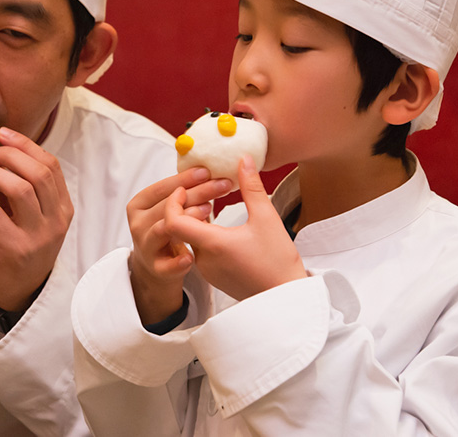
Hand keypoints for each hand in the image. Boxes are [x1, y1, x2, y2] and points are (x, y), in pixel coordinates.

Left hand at [0, 128, 72, 310]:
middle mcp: (57, 219)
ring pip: (21, 189)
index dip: (25, 145)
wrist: (19, 289)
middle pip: (39, 173)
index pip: (51, 164)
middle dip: (9, 155)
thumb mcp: (23, 211)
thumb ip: (14, 182)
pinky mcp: (16, 249)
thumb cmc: (19, 244)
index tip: (1, 134)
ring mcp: (39, 235)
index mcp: (63, 206)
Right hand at [126, 168, 231, 324]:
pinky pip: (166, 266)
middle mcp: (138, 223)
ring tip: (210, 211)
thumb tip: (211, 169)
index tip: (207, 170)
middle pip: (167, 205)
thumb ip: (183, 190)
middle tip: (222, 184)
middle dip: (196, 193)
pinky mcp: (156, 268)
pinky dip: (178, 262)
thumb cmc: (168, 231)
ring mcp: (145, 246)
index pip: (162, 187)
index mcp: (140, 204)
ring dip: (187, 219)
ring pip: (164, 229)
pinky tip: (192, 257)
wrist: (157, 267)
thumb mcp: (170, 207)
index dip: (184, 178)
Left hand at [164, 155, 306, 301]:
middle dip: (186, 205)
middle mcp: (203, 259)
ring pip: (188, 238)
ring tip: (210, 203)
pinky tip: (217, 224)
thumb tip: (243, 159)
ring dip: (195, 220)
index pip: (172, 221)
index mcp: (212, 244)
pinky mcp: (213, 276)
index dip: (174, 201)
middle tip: (202, 190)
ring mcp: (206, 270)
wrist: (285, 297)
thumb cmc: (278, 261)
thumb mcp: (267, 218)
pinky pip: (198, 250)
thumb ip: (251, 186)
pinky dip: (202, 234)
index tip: (186, 188)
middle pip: (179, 228)